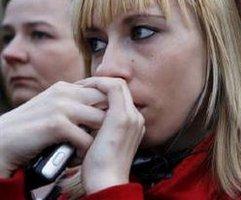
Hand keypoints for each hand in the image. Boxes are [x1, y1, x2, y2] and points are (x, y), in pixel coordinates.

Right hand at [0, 81, 105, 177]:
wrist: (0, 143)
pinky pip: (86, 139)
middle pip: (106, 102)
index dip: (109, 109)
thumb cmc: (29, 130)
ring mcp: (61, 107)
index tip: (107, 125)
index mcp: (66, 88)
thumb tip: (101, 110)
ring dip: (98, 138)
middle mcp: (65, 92)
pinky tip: (75, 157)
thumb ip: (73, 105)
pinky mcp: (56, 124)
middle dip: (109, 121)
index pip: (102, 91)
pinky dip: (84, 152)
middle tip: (103, 138)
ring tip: (89, 149)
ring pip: (100, 120)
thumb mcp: (53, 109)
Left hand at [77, 77, 144, 193]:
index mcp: (134, 123)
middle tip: (81, 86)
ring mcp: (131, 116)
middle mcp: (136, 117)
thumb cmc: (100, 167)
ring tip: (80, 87)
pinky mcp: (121, 117)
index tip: (86, 93)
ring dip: (98, 82)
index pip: (121, 96)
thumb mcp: (104, 142)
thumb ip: (103, 128)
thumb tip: (89, 119)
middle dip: (100, 83)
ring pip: (118, 84)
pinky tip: (83, 90)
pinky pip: (113, 88)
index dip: (103, 89)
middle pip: (121, 87)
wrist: (106, 181)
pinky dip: (98, 84)